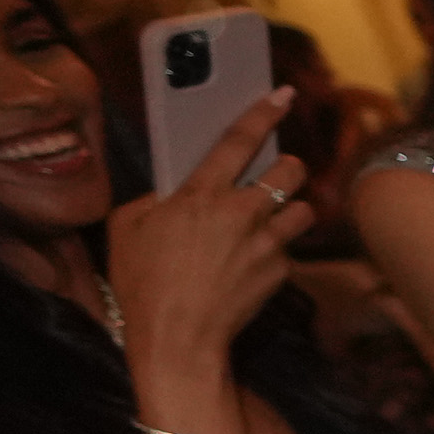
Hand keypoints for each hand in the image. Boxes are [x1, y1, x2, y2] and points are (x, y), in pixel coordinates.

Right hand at [102, 93, 306, 387]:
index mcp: (200, 194)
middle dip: (287, 167)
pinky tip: (252, 265)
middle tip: (275, 175)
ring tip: (270, 221)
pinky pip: (290, 250)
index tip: (281, 94)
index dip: (262, 113)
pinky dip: (277, 252)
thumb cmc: (144, 283)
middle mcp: (241, 212)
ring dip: (292, 210)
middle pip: (290, 170)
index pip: (237, 140)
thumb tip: (174, 192)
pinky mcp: (280, 271)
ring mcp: (266, 243)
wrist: (177, 338)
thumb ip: (155, 200)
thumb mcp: (128, 229)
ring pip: (305, 209)